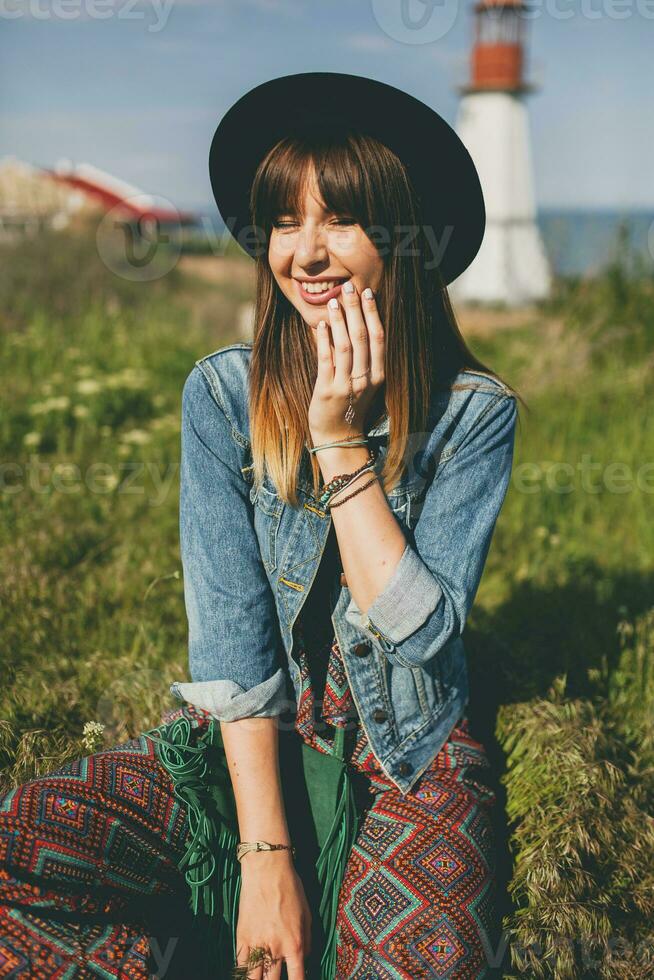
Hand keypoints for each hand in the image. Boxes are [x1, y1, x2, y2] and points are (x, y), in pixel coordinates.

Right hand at [234, 851, 311, 978]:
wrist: (267, 869)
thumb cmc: (291, 888)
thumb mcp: (307, 915)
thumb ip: (307, 942)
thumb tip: (304, 961)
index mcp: (295, 944)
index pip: (297, 978)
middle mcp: (276, 948)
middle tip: (274, 977)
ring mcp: (257, 944)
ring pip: (254, 979)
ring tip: (261, 978)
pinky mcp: (242, 937)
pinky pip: (240, 965)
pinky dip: (242, 973)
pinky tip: (246, 975)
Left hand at [308, 283, 385, 444]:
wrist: (339, 438)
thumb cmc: (350, 407)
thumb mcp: (365, 383)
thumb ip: (363, 359)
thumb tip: (355, 325)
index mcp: (378, 375)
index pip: (379, 338)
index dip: (373, 314)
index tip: (368, 293)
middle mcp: (365, 379)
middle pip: (362, 337)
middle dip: (355, 310)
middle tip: (348, 288)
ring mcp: (347, 385)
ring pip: (345, 346)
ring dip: (339, 321)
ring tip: (332, 302)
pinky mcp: (328, 391)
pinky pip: (326, 361)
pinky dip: (324, 341)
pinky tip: (321, 326)